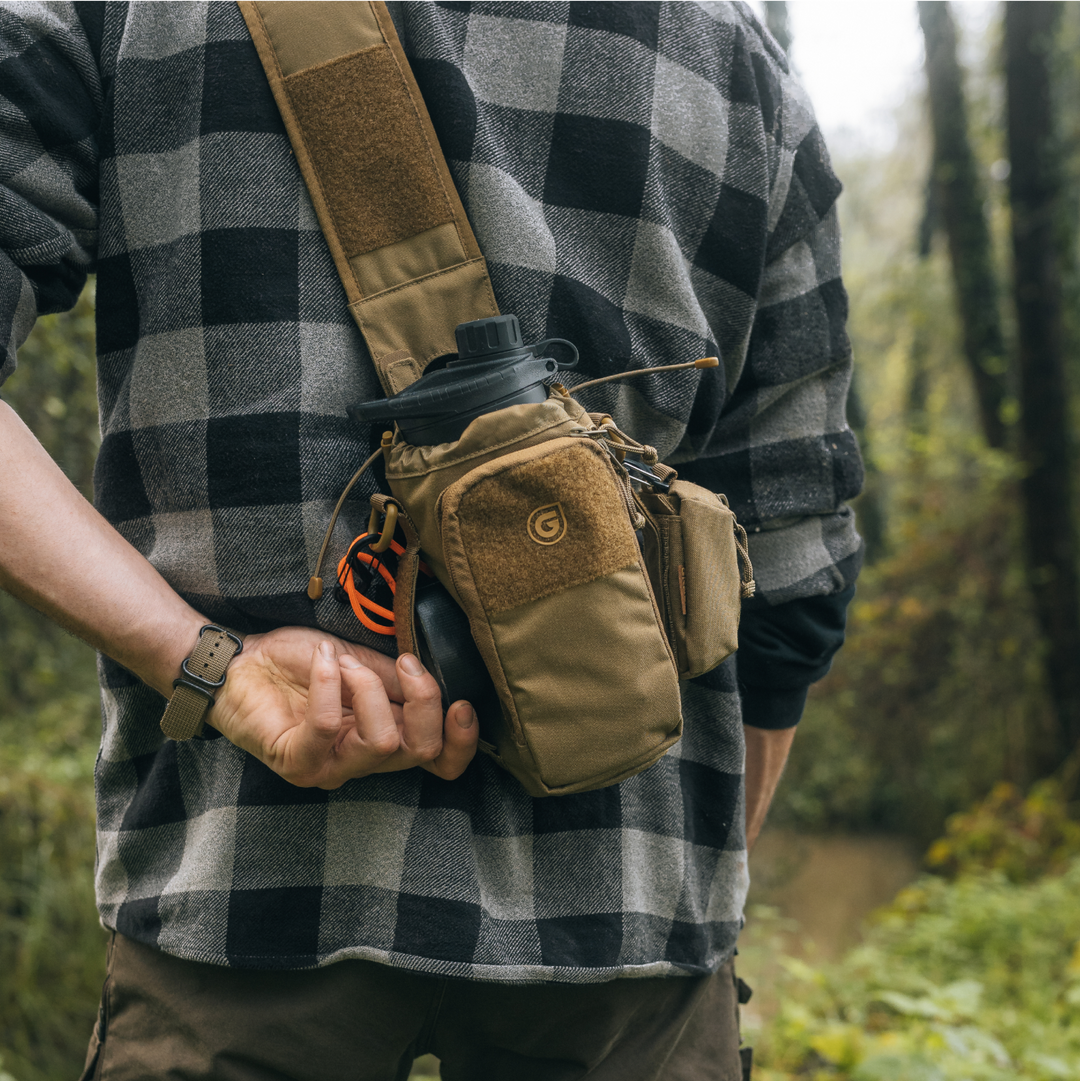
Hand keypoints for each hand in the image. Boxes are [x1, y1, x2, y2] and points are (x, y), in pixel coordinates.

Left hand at [208, 626, 477, 788]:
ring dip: (369, 686)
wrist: (241, 662)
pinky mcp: (296, 762)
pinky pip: (329, 728)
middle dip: (424, 699)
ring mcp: (329, 768)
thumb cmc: (299, 664)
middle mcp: (362, 762)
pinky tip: (321, 661)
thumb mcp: (359, 662)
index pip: (439, 761)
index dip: (462, 742)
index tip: (463, 703)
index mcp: (387, 736)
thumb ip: (396, 679)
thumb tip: (438, 676)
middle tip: (404, 664)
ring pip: (382, 743)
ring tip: (343, 662)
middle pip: (422, 751)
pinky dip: (330, 684)